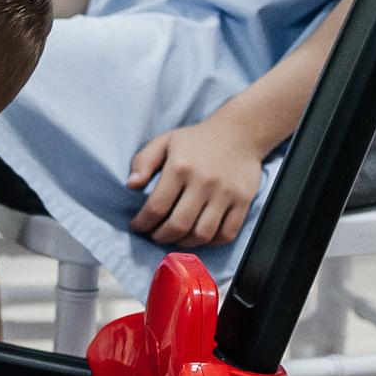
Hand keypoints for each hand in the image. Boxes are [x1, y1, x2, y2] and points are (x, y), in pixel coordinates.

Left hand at [126, 114, 268, 246]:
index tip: (137, 226)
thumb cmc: (197, 140)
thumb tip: (131, 185)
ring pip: (202, 233)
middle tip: (155, 235)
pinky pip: (227, 233)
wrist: (239, 132)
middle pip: (178, 225)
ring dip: (184, 243)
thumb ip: (143, 162)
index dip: (143, 223)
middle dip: (161, 237)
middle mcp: (203, 182)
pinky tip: (200, 237)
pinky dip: (212, 242)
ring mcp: (226, 193)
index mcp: (180, 167)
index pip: (156, 207)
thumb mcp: (164, 142)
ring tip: (176, 238)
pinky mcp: (243, 201)